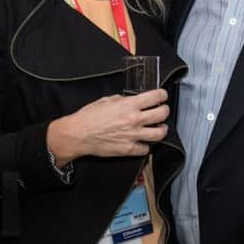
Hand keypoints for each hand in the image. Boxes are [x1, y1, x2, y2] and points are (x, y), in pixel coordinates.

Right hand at [47, 89, 168, 165]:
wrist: (78, 134)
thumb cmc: (89, 117)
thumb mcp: (106, 100)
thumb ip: (122, 100)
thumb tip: (130, 101)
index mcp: (129, 105)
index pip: (156, 97)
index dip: (162, 95)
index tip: (162, 96)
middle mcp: (134, 120)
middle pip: (162, 114)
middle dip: (165, 110)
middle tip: (162, 110)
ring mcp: (133, 136)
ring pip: (160, 134)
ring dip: (162, 129)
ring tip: (159, 127)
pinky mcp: (129, 149)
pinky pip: (146, 149)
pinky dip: (146, 145)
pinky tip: (143, 142)